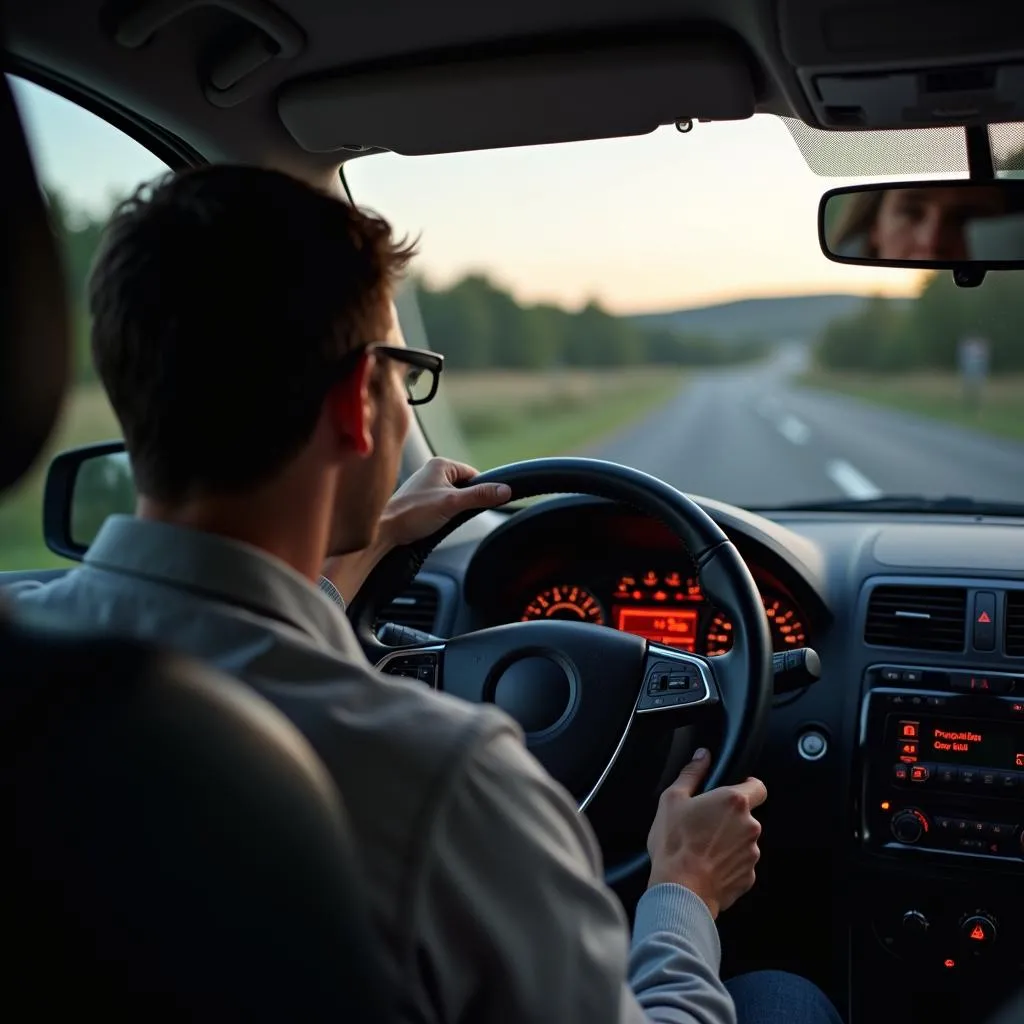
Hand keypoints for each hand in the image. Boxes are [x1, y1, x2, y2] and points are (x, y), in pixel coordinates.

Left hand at [322, 457, 510, 602]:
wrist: (383, 531)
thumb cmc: (412, 514)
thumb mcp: (452, 504)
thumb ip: (480, 496)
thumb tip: (505, 490)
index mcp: (440, 464)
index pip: (474, 474)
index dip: (479, 491)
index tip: (476, 506)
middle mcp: (432, 471)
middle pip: (464, 487)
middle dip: (463, 503)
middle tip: (453, 515)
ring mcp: (425, 486)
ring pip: (453, 498)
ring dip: (452, 511)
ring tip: (438, 519)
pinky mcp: (420, 501)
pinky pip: (441, 506)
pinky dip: (442, 515)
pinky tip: (432, 523)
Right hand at [646, 748, 765, 919]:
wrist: (680, 889)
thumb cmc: (675, 844)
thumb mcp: (672, 800)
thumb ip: (691, 773)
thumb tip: (702, 756)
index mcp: (734, 802)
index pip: (758, 787)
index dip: (748, 786)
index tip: (735, 791)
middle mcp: (750, 826)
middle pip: (747, 815)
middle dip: (729, 818)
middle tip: (704, 824)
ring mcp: (751, 854)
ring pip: (743, 840)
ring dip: (729, 841)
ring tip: (702, 848)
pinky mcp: (748, 877)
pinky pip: (740, 864)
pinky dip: (728, 863)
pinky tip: (707, 865)